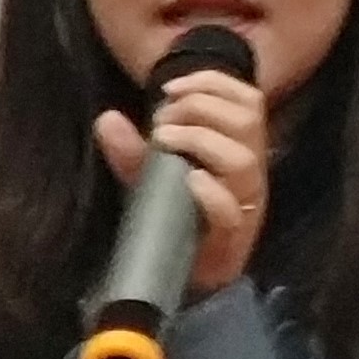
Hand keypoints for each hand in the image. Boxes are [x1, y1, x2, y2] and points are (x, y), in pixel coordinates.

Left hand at [93, 68, 272, 303]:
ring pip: (242, 158)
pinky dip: (211, 190)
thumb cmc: (175, 216)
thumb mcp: (151, 177)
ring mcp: (245, 202)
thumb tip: (107, 118)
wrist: (185, 276)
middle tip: (162, 118)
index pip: (248, 98)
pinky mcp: (233, 236)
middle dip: (201, 107)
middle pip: (247, 120)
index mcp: (240, 147)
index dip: (215, 83)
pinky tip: (190, 179)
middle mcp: (250, 170)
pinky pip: (230, 209)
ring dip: (201, 139)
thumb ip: (132, 149)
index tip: (172, 86)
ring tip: (164, 138)